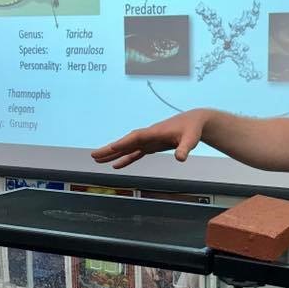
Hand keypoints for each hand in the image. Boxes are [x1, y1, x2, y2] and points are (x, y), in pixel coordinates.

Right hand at [91, 110, 208, 169]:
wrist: (194, 122)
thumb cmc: (192, 129)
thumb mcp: (191, 139)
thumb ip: (185, 148)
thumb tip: (181, 158)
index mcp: (155, 132)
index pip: (136, 137)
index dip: (124, 143)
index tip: (111, 148)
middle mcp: (148, 135)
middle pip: (125, 142)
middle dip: (110, 149)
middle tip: (94, 156)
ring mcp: (148, 140)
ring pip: (127, 147)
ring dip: (113, 154)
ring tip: (98, 159)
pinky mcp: (151, 145)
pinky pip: (135, 152)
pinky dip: (125, 158)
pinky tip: (116, 165)